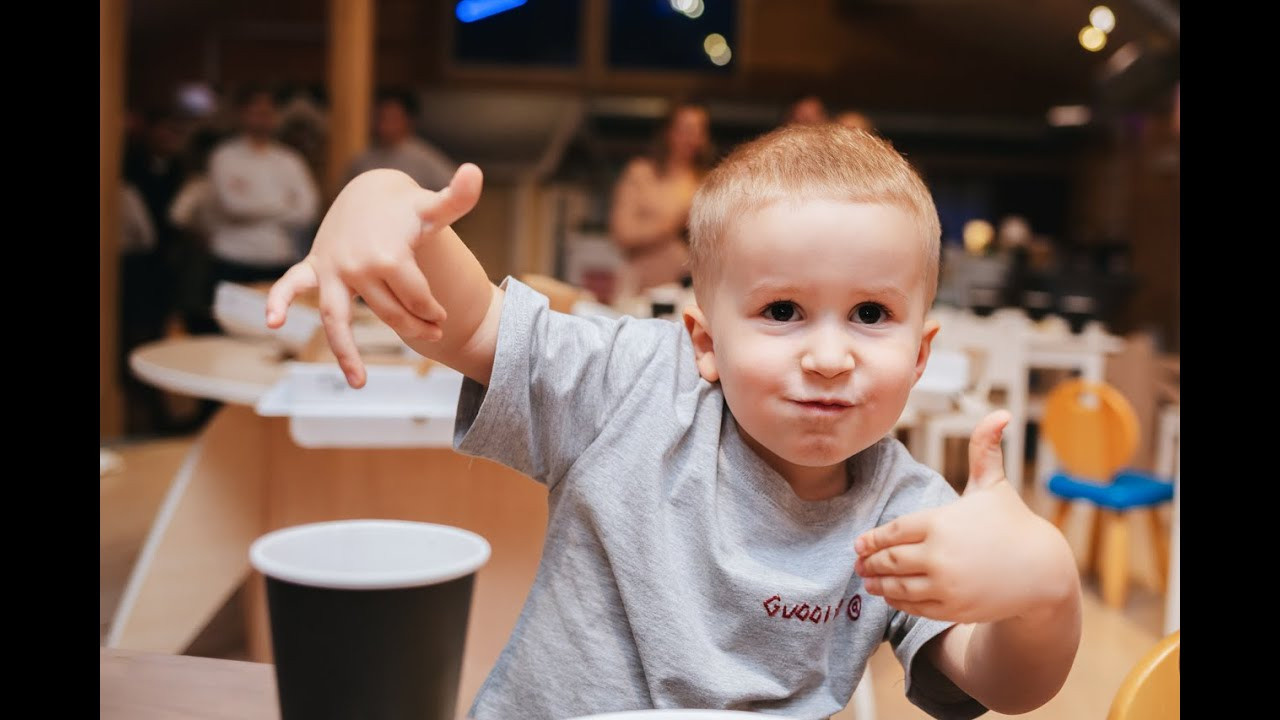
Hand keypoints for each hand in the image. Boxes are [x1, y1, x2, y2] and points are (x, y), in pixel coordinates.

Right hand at [265, 164, 482, 387]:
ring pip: (337, 317)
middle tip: (434, 335)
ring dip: (346, 351)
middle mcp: (357, 266)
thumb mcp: (432, 208)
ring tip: (359, 383)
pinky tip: (273, 322)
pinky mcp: (315, 267)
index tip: (441, 317)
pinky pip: (292, 286)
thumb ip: (457, 197)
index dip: (433, 311)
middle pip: (388, 312)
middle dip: (414, 326)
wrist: (370, 191)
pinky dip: (279, 301)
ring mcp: (333, 268)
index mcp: (389, 257)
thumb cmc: (407, 208)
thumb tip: (475, 171)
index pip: (417, 299)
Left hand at [853, 410, 1073, 623]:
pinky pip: (914, 606)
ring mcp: (945, 584)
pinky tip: (891, 596)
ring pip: (897, 586)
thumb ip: (985, 449)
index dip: (872, 539)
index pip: (893, 531)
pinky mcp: (953, 608)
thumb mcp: (994, 485)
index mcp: (941, 521)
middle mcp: (939, 554)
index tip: (860, 543)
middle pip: (889, 559)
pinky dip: (898, 602)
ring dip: (878, 584)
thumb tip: (1000, 412)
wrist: (1042, 572)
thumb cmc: (1013, 523)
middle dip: (870, 562)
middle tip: (858, 563)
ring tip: (868, 581)